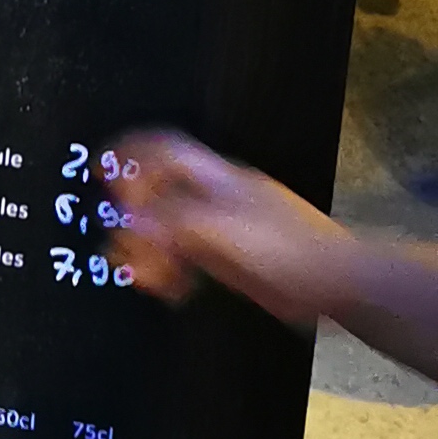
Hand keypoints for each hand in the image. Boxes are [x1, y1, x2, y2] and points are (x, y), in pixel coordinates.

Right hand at [105, 129, 354, 326]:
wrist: (338, 284)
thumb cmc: (289, 252)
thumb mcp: (224, 232)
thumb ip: (173, 224)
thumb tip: (129, 223)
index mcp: (218, 181)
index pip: (165, 151)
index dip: (129, 154)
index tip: (99, 171)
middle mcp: (218, 198)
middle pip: (161, 194)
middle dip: (133, 218)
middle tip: (119, 247)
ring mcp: (225, 228)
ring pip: (171, 229)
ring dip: (150, 249)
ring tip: (142, 275)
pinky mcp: (231, 258)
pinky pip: (188, 256)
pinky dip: (172, 268)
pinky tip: (172, 287)